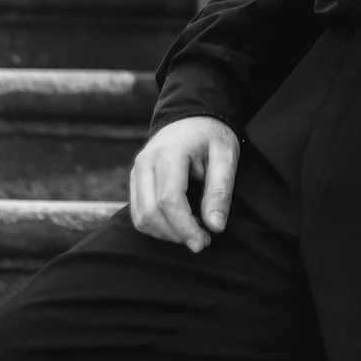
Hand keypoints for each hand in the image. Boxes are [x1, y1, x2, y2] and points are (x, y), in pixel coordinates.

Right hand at [129, 115, 239, 250]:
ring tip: (192, 233)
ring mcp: (136, 171)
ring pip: (141, 216)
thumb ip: (220, 190)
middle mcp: (145, 162)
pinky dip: (156, 226)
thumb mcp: (226, 156)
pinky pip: (138, 212)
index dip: (185, 227)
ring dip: (166, 233)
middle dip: (176, 234)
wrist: (192, 117)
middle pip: (151, 212)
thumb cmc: (211, 136)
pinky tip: (178, 226)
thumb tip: (215, 226)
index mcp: (168, 153)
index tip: (204, 242)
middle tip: (202, 241)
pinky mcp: (135, 179)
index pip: (169, 200)